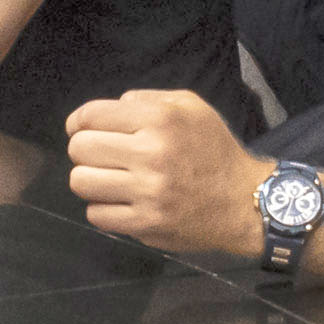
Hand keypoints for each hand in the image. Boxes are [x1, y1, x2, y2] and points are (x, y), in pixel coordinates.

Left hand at [64, 90, 268, 255]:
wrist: (244, 201)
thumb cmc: (214, 149)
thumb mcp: (191, 107)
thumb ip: (147, 99)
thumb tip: (112, 108)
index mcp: (160, 120)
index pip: (91, 116)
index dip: (78, 121)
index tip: (80, 129)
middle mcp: (151, 154)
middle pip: (80, 148)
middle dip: (83, 149)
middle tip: (99, 155)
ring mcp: (148, 192)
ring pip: (81, 182)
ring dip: (89, 180)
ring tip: (107, 179)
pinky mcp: (146, 224)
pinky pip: (96, 215)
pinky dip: (102, 208)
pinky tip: (120, 202)